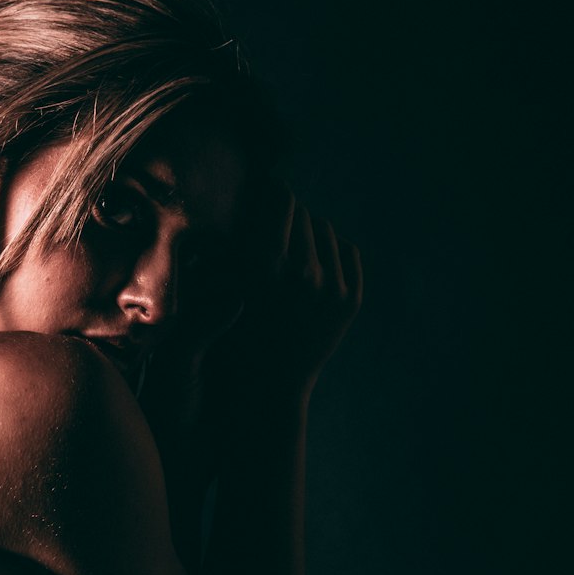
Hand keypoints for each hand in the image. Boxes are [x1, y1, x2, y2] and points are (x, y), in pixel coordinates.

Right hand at [204, 180, 363, 411]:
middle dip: (288, 213)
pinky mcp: (350, 300)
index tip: (263, 185)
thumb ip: (233, 241)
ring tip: (291, 243)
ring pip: (326, 229)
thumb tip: (251, 191)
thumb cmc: (232, 334)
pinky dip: (331, 249)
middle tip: (273, 219)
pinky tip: (312, 261)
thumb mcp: (222, 285)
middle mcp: (304, 275)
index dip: (271, 188)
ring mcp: (332, 289)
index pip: (281, 199)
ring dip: (308, 231)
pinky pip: (347, 250)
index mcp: (267, 268)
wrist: (268, 389)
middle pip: (304, 212)